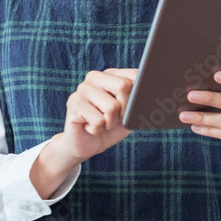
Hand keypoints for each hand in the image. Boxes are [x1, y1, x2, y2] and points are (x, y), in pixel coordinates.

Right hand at [31, 68, 135, 197]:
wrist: (86, 145)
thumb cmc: (109, 127)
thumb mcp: (129, 115)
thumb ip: (138, 103)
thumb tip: (147, 97)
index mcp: (111, 74)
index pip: (134, 75)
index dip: (138, 96)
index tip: (131, 108)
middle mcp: (95, 77)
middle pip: (124, 86)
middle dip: (124, 109)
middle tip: (114, 117)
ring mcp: (82, 88)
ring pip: (112, 106)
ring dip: (110, 123)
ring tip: (101, 123)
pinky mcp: (73, 103)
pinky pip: (98, 120)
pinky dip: (98, 130)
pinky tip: (89, 127)